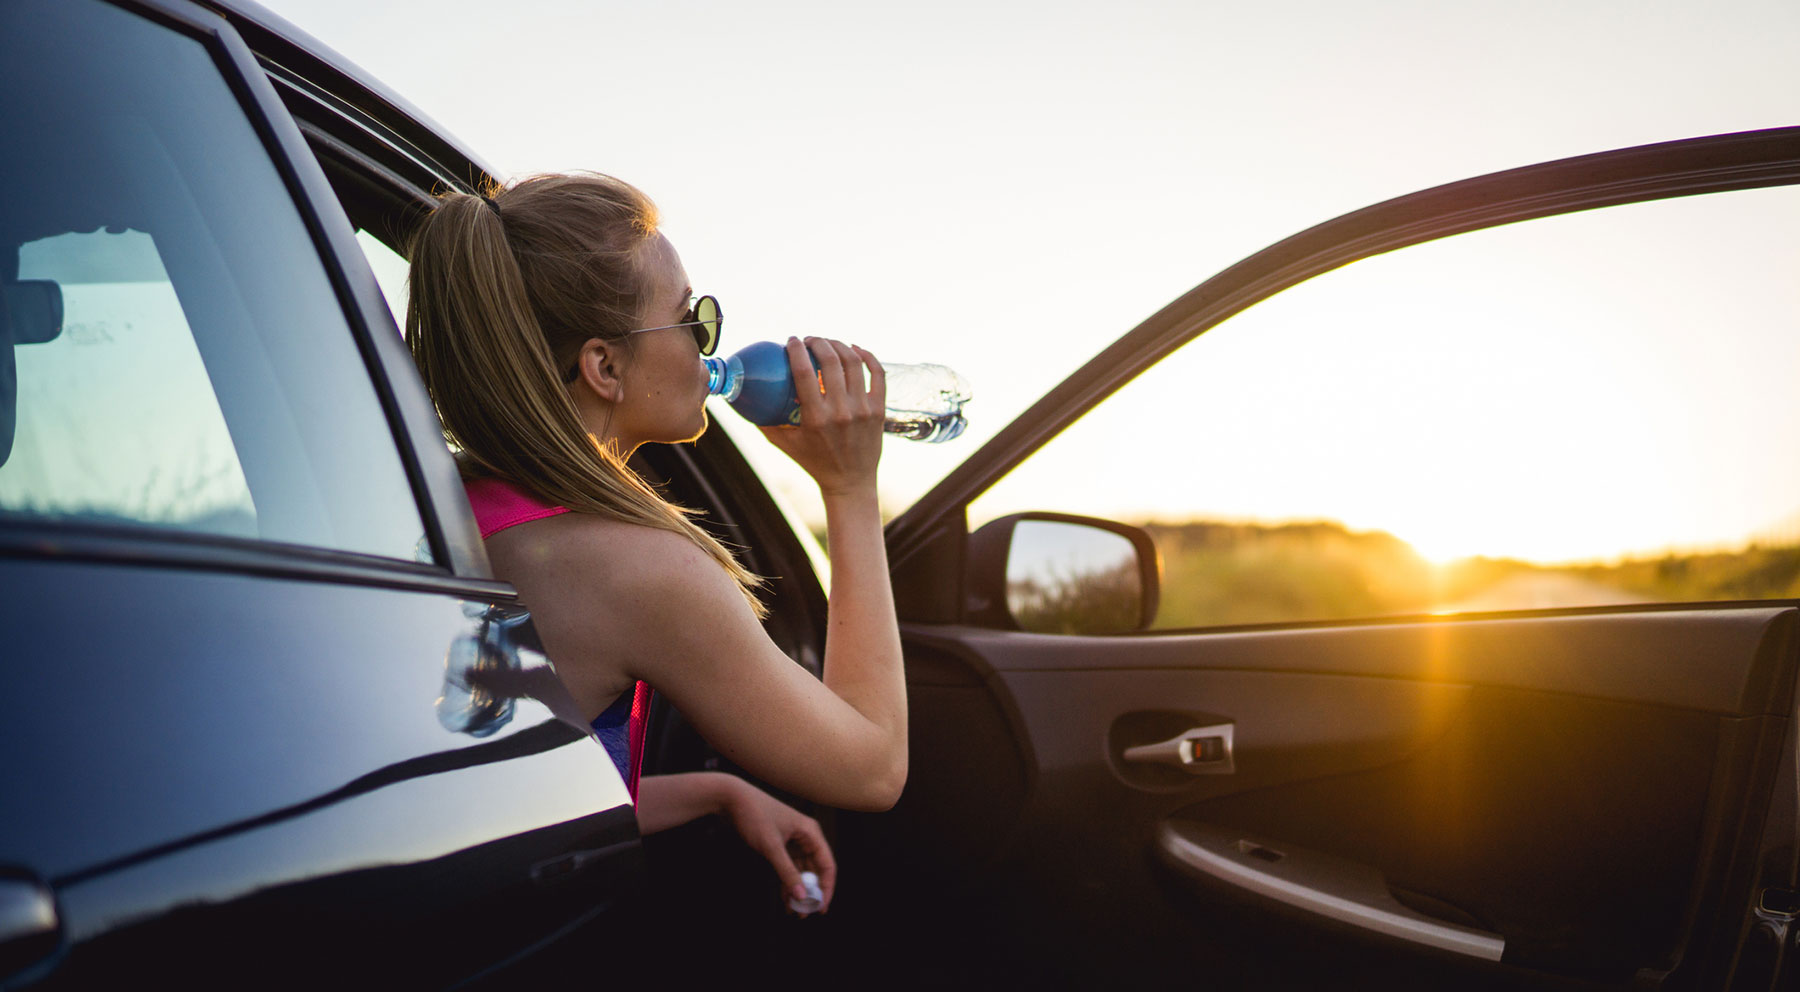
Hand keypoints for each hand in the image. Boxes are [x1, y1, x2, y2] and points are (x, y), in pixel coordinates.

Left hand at [720, 776, 836, 914]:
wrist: (732, 799)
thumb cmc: (755, 816)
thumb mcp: (771, 847)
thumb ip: (787, 872)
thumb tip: (801, 896)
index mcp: (810, 832)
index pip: (827, 864)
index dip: (826, 887)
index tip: (821, 908)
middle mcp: (805, 836)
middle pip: (815, 870)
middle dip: (811, 893)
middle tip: (805, 913)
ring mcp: (793, 841)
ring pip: (801, 871)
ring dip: (798, 890)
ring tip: (794, 911)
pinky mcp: (780, 844)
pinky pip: (789, 867)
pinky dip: (787, 882)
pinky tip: (785, 899)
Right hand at [759, 336, 884, 498]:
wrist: (850, 482)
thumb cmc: (813, 462)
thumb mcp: (784, 444)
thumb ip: (764, 422)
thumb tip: (745, 397)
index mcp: (816, 418)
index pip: (805, 373)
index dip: (797, 350)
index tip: (791, 340)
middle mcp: (841, 412)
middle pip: (831, 361)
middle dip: (818, 342)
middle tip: (810, 340)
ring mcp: (863, 409)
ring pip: (854, 362)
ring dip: (839, 345)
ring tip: (828, 343)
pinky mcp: (879, 410)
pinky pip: (878, 374)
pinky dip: (867, 356)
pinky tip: (855, 349)